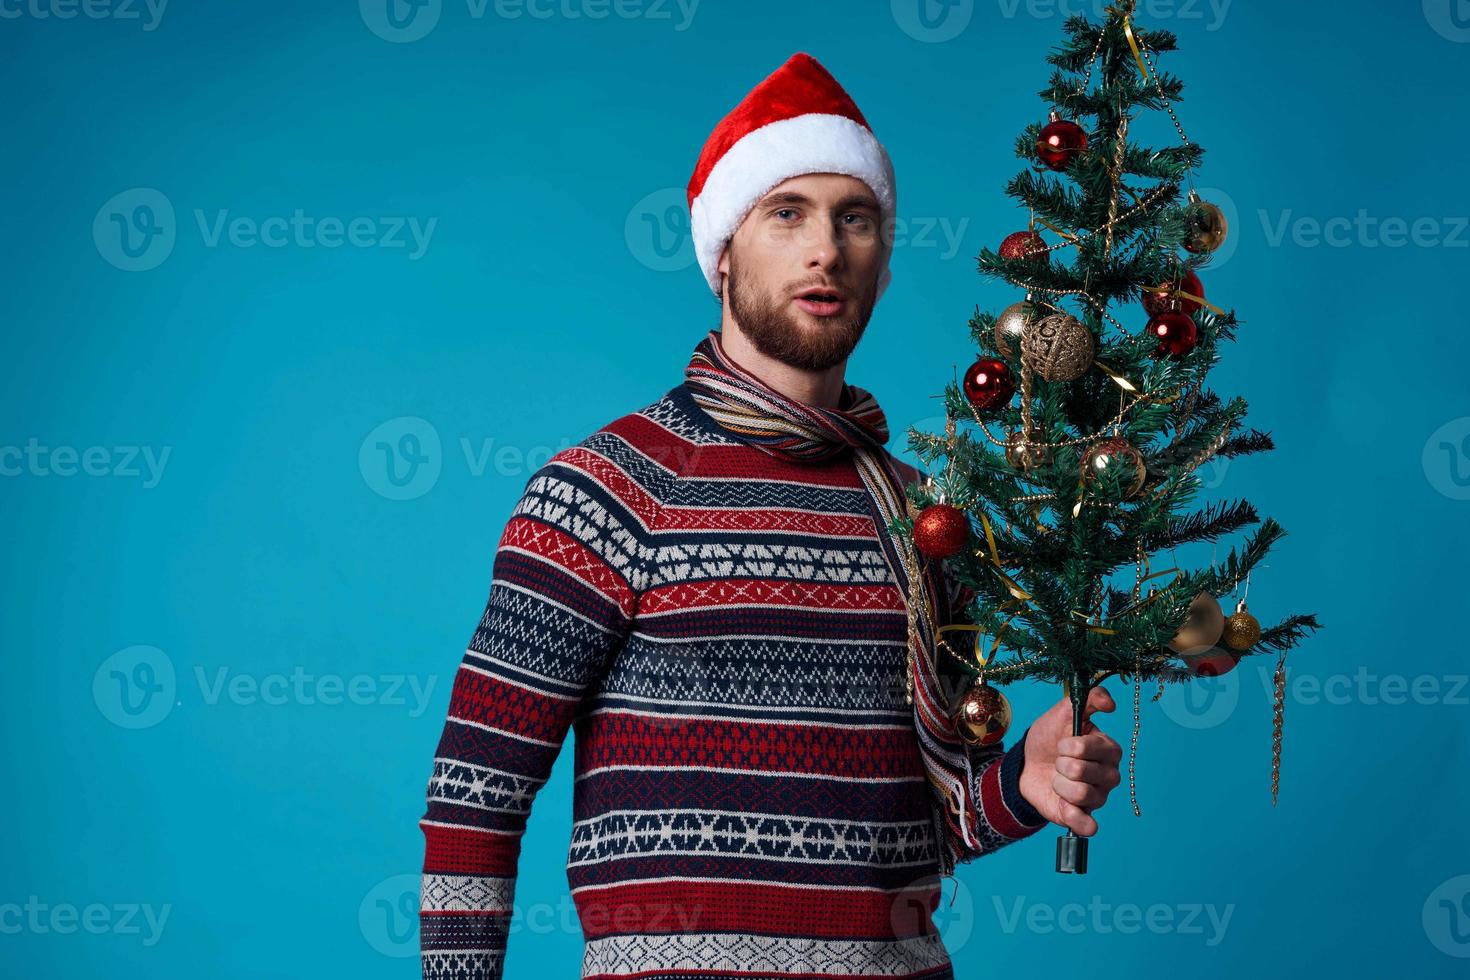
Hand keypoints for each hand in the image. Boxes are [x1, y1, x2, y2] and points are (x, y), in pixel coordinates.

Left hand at [1017, 685, 1122, 835]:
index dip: (1070, 745)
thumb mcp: (1064, 712)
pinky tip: (1064, 805)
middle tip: (1058, 761)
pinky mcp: (1083, 817)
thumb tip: (1111, 703)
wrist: (1026, 763)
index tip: (1062, 743)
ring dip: (1059, 783)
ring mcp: (1098, 798)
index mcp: (1109, 750)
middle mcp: (1109, 776)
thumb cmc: (1049, 738)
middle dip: (1061, 763)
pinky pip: (1088, 825)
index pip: (1091, 748)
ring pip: (1080, 793)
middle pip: (1083, 771)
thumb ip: (1089, 699)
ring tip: (1057, 778)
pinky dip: (1074, 816)